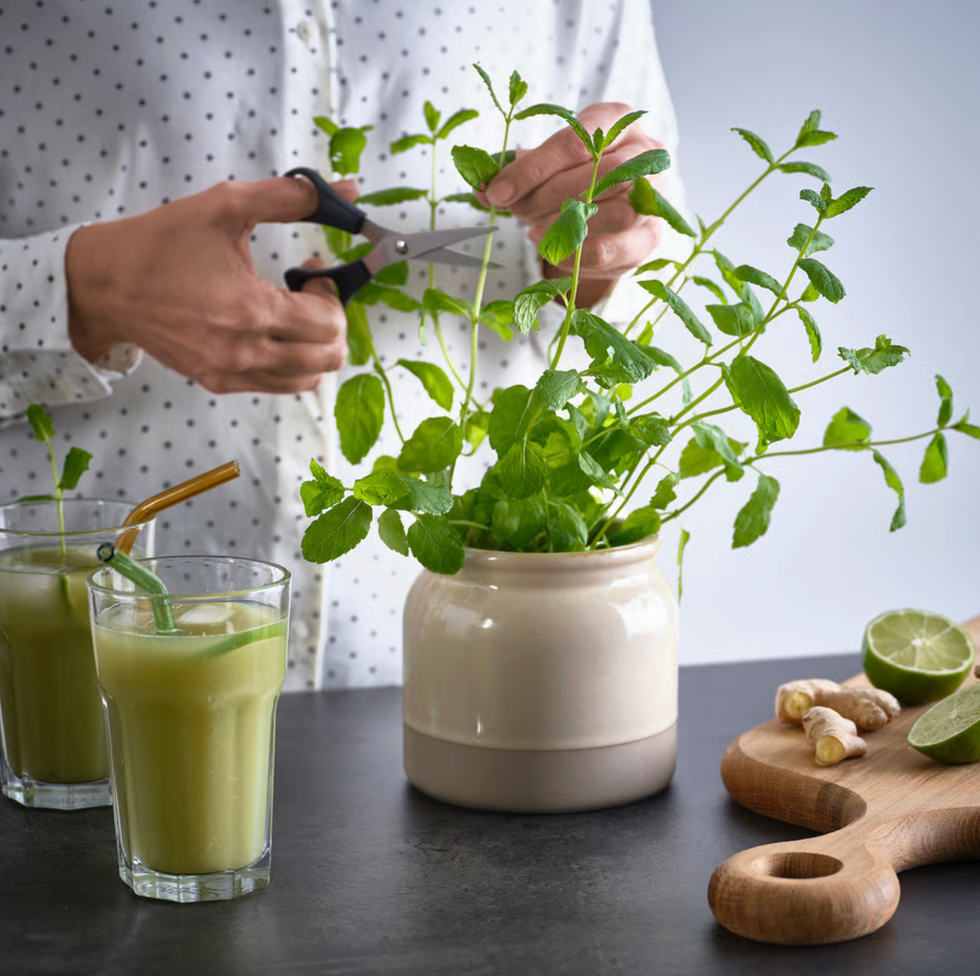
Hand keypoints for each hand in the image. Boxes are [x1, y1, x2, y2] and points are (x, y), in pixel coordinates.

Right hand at [66, 177, 354, 394]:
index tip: (313, 270)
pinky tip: (271, 330)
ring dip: (316, 347)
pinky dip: (290, 362)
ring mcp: (232, 372)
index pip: (329, 324)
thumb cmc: (163, 242)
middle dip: (332, 323)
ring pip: (307, 379)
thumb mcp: (226, 205)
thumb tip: (347, 190)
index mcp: (252, 311)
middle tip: (311, 294)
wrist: (107, 284)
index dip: (332, 294)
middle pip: (328, 358)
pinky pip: (277, 386)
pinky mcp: (218, 382)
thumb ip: (290, 197)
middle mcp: (245, 352)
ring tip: (295, 314)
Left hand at [483, 103, 664, 307]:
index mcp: (616, 119)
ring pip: (611, 212)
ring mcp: (653, 197)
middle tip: (515, 211)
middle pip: (596, 174)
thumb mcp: (550, 161)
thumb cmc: (577, 173)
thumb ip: (518, 170)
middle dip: (545, 197)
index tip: (497, 191)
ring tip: (534, 228)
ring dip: (562, 226)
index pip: (576, 141)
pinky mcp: (649, 238)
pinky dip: (573, 254)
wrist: (616, 204)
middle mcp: (645, 153)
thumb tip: (480, 187)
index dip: (531, 170)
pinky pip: (611, 251)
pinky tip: (552, 247)